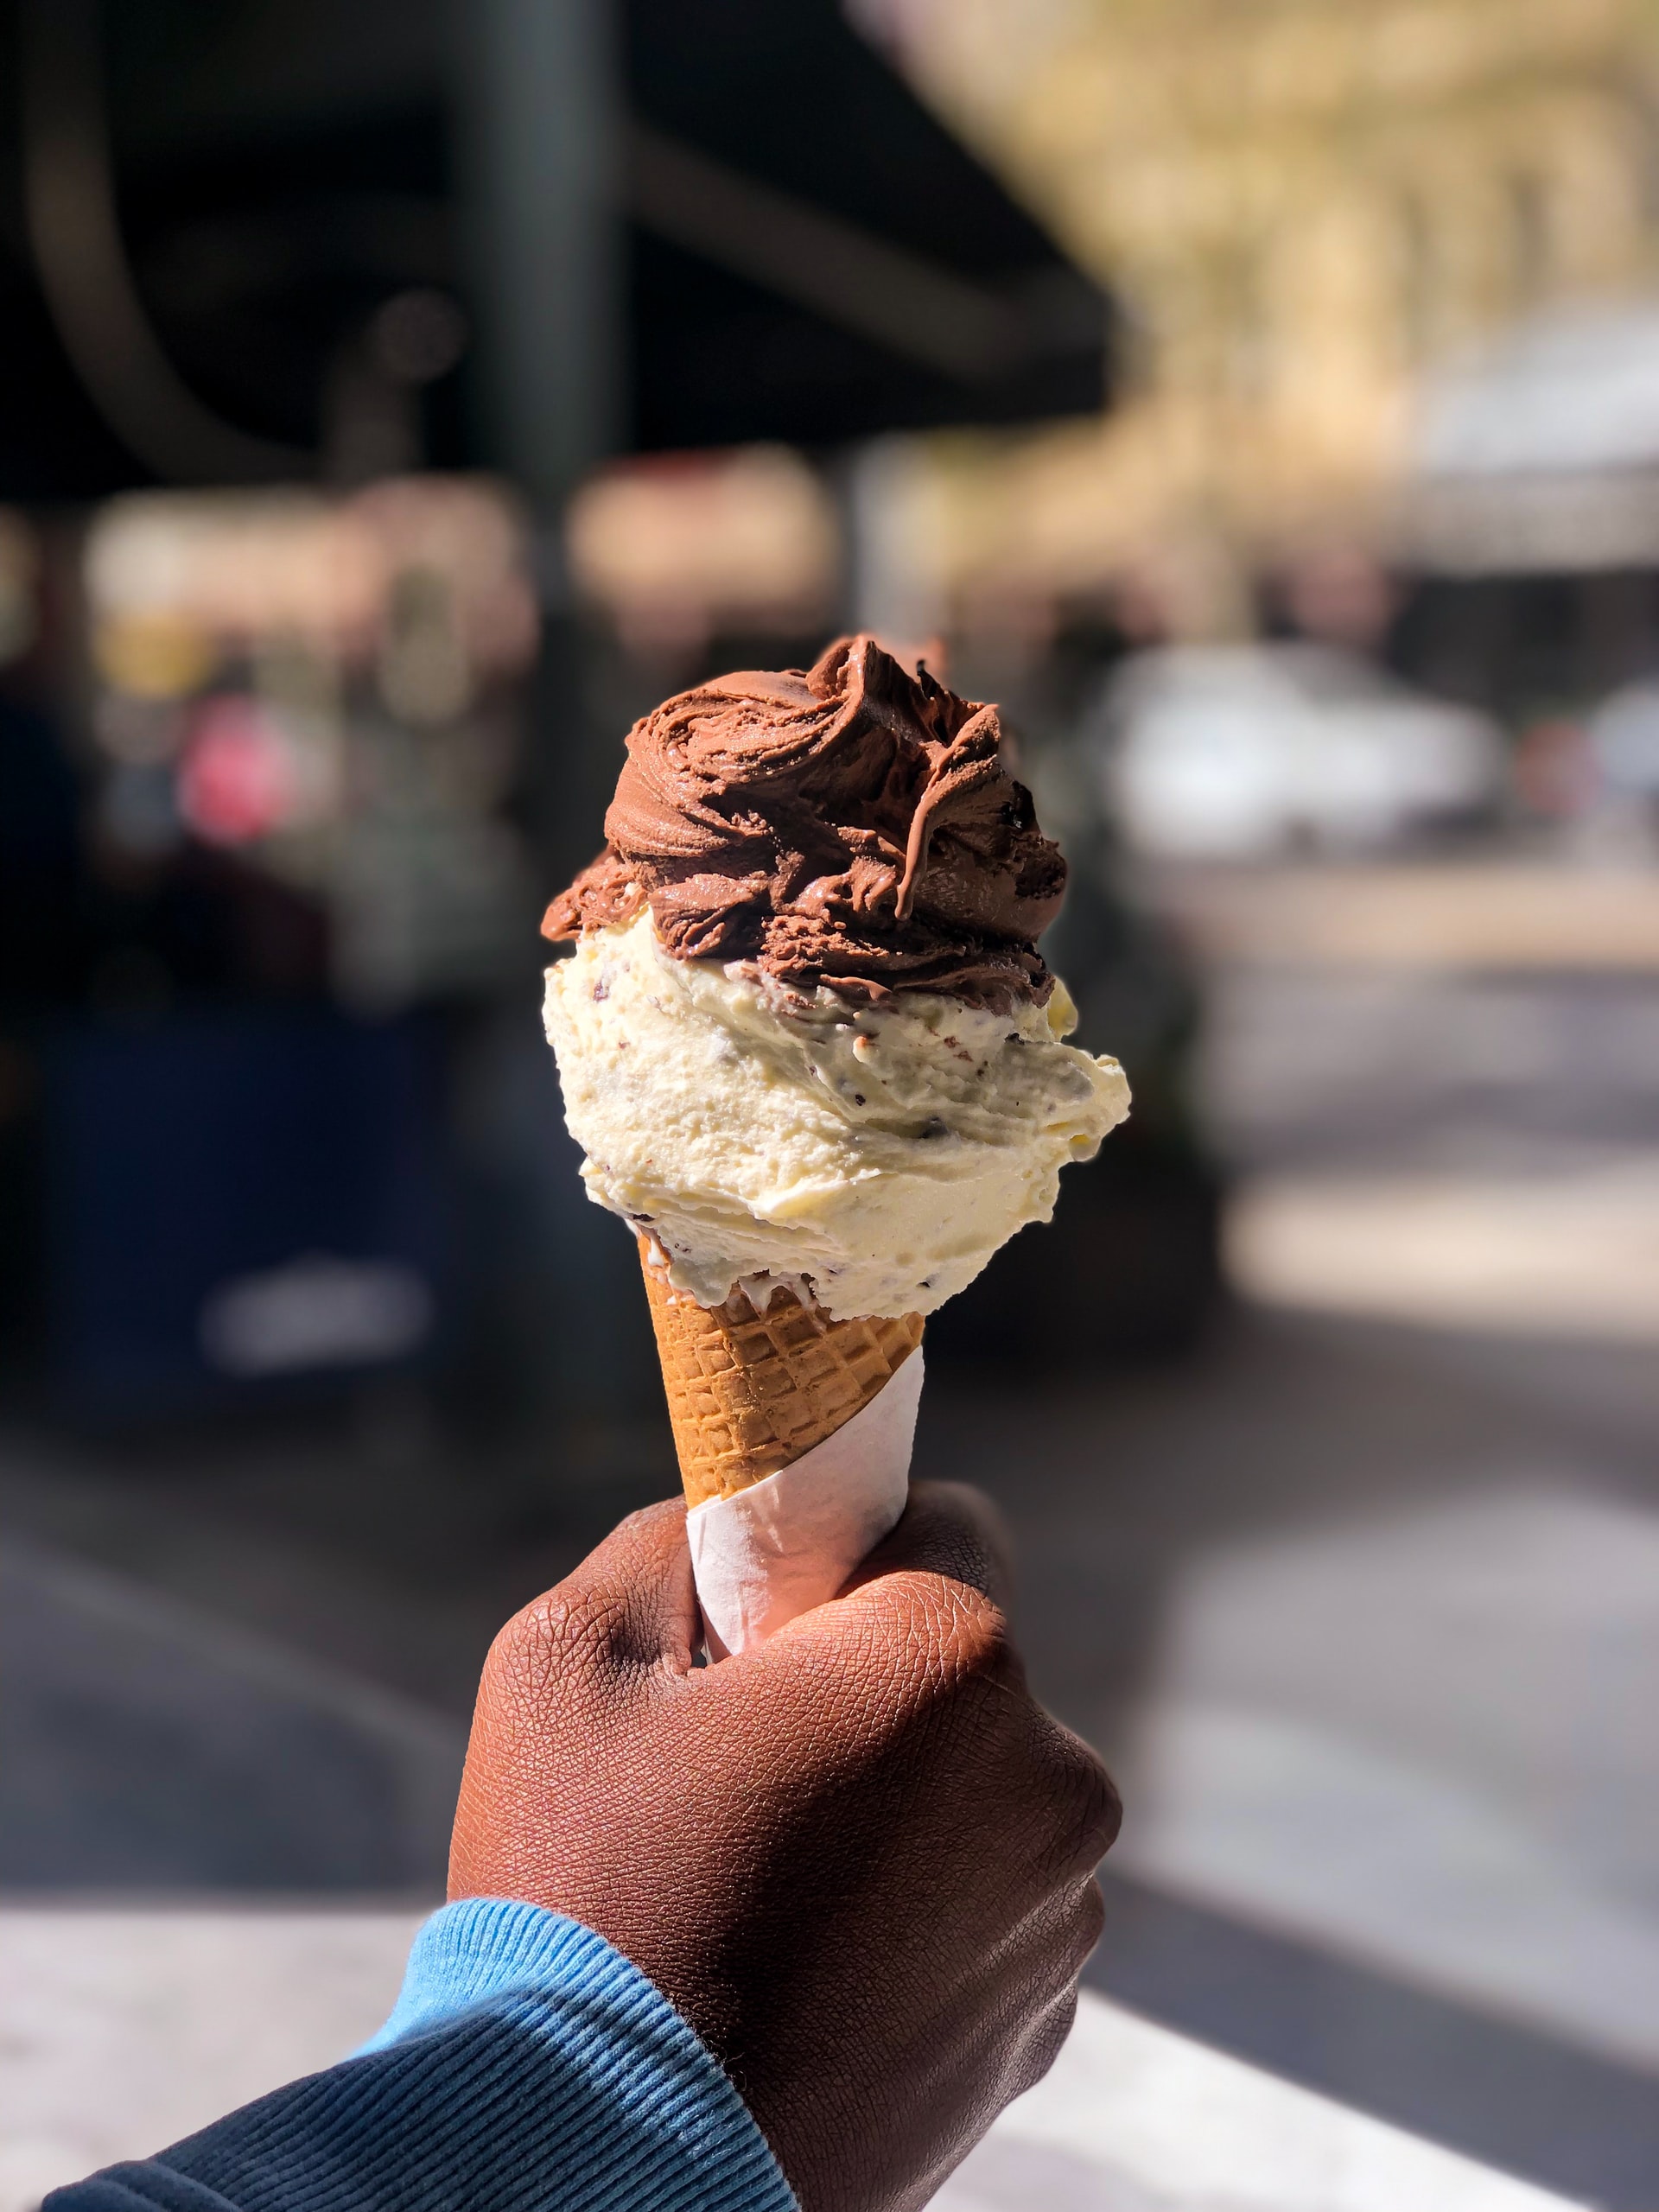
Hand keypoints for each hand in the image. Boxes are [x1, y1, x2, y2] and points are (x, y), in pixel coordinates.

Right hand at [448, 1483, 1118, 2211]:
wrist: (608, 2176)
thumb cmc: (583, 1906)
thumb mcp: (566, 1660)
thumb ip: (666, 1546)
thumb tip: (723, 1521)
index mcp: (950, 1662)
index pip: (947, 1522)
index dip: (850, 1556)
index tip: (773, 1619)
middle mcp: (1048, 1778)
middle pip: (962, 1668)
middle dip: (869, 1688)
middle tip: (745, 1768)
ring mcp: (1057, 1916)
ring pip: (976, 1793)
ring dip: (899, 1808)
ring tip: (764, 1889)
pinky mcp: (1042, 2025)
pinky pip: (984, 1909)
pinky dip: (917, 1917)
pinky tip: (807, 1970)